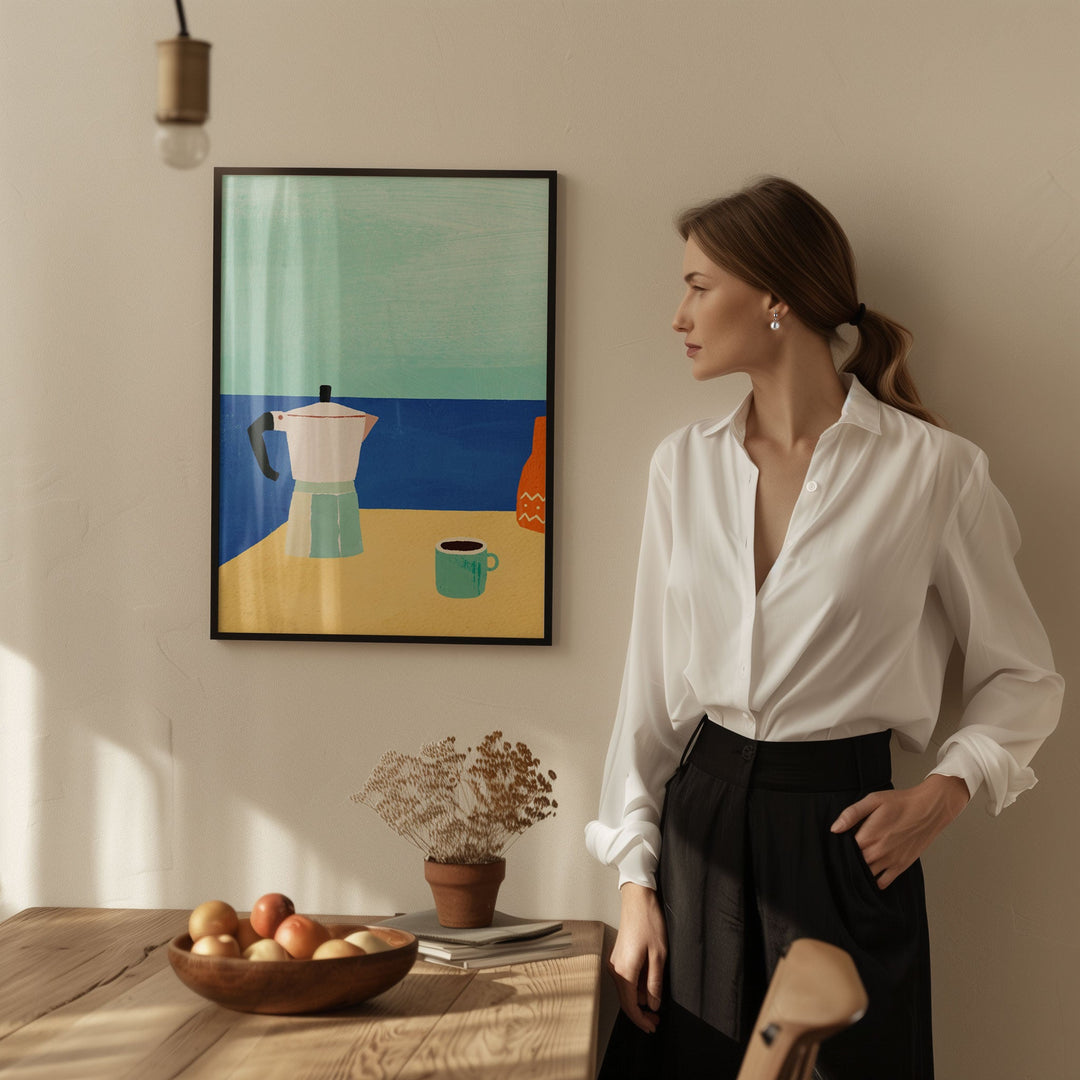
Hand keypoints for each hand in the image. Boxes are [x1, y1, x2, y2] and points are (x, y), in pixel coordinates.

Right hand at [608, 882, 667, 1032]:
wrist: (638, 900)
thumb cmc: (648, 922)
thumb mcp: (659, 956)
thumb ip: (655, 983)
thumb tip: (653, 1004)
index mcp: (624, 971)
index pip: (631, 1006)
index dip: (642, 1020)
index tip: (652, 1027)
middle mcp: (615, 968)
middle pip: (626, 1001)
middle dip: (641, 1013)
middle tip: (656, 1020)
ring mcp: (615, 962)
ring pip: (626, 991)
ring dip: (640, 1000)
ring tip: (656, 1004)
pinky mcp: (618, 957)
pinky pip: (626, 979)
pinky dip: (636, 988)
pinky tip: (649, 987)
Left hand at [830, 775, 970, 889]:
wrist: (928, 809)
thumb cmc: (900, 803)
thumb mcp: (873, 800)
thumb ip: (851, 814)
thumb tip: (835, 829)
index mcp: (868, 836)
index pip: (845, 851)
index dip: (839, 848)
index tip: (837, 845)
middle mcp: (878, 852)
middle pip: (854, 865)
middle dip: (848, 861)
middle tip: (844, 855)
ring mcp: (890, 861)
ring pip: (867, 875)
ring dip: (860, 872)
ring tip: (856, 864)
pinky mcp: (901, 866)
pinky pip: (883, 883)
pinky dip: (875, 882)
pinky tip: (870, 874)